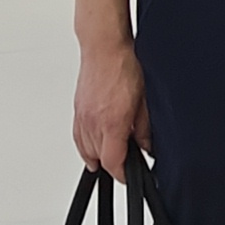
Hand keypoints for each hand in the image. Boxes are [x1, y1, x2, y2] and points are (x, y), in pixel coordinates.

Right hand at [70, 33, 145, 176]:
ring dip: (99, 156)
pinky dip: (85, 146)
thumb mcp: (145, 100)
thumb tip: (147, 146)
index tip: (129, 176)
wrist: (104, 47)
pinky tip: (93, 147)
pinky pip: (78, 137)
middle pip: (98, 159)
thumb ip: (145, 128)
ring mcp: (82, 117)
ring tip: (113, 156)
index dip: (122, 174)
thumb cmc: (125, 66)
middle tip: (128, 162)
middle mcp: (93, 122)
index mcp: (112, 122)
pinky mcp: (77, 110)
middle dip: (113, 163)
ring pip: (86, 150)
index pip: (113, 162)